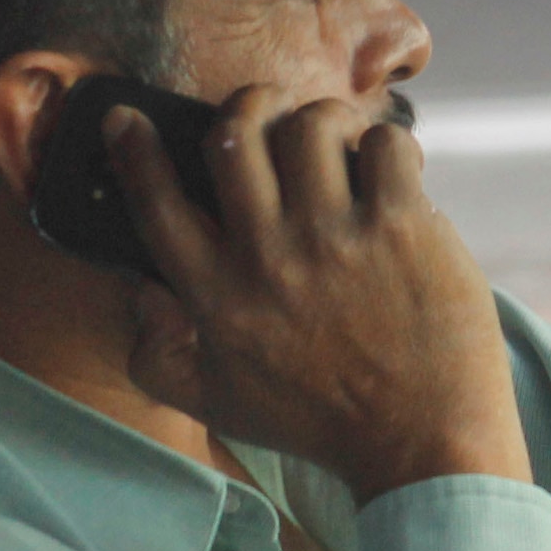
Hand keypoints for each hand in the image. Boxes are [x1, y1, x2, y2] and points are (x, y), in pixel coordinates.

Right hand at [105, 89, 531, 500]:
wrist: (422, 445)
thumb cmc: (321, 423)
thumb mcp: (218, 403)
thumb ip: (158, 355)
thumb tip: (140, 291)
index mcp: (217, 297)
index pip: (157, 204)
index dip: (134, 151)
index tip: (128, 118)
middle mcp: (269, 259)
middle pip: (232, 136)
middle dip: (246, 106)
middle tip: (266, 114)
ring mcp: (337, 238)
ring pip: (310, 125)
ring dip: (321, 121)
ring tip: (337, 146)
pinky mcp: (403, 227)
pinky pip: (386, 145)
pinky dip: (388, 147)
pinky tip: (392, 177)